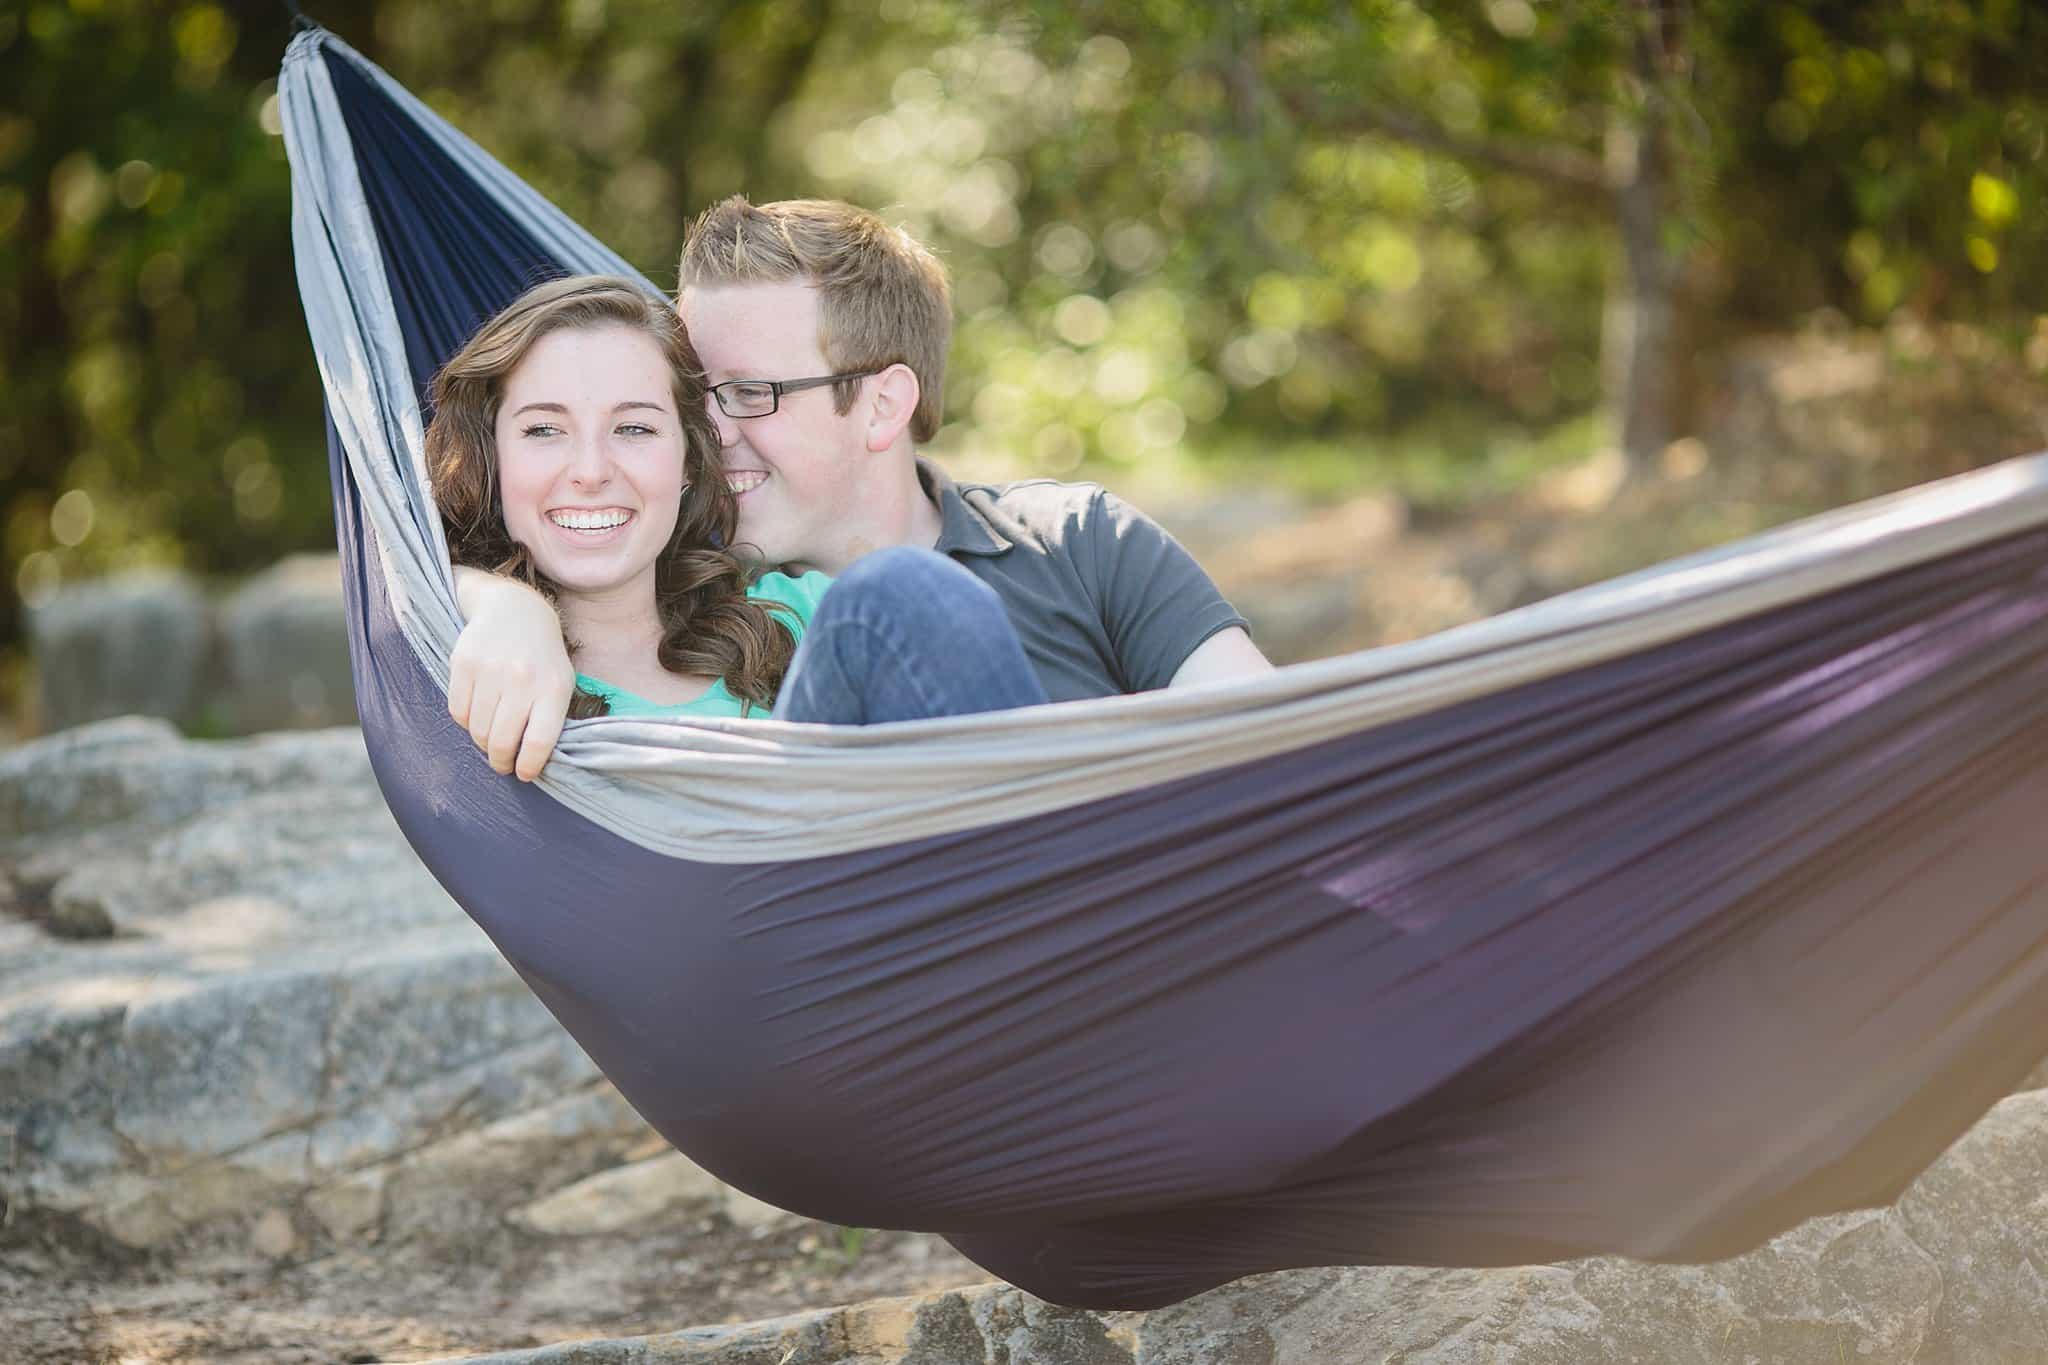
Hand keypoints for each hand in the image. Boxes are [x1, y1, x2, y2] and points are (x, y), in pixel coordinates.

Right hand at [447, 568, 575, 780]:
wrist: (514, 609)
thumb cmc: (542, 657)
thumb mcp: (562, 683)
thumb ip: (551, 719)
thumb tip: (533, 761)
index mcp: (552, 688)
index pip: (538, 742)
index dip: (528, 766)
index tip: (524, 774)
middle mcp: (521, 679)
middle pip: (502, 741)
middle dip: (501, 762)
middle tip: (503, 764)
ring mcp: (490, 670)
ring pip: (477, 730)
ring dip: (483, 742)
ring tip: (492, 737)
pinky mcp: (463, 663)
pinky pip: (458, 712)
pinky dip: (466, 721)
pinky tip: (478, 713)